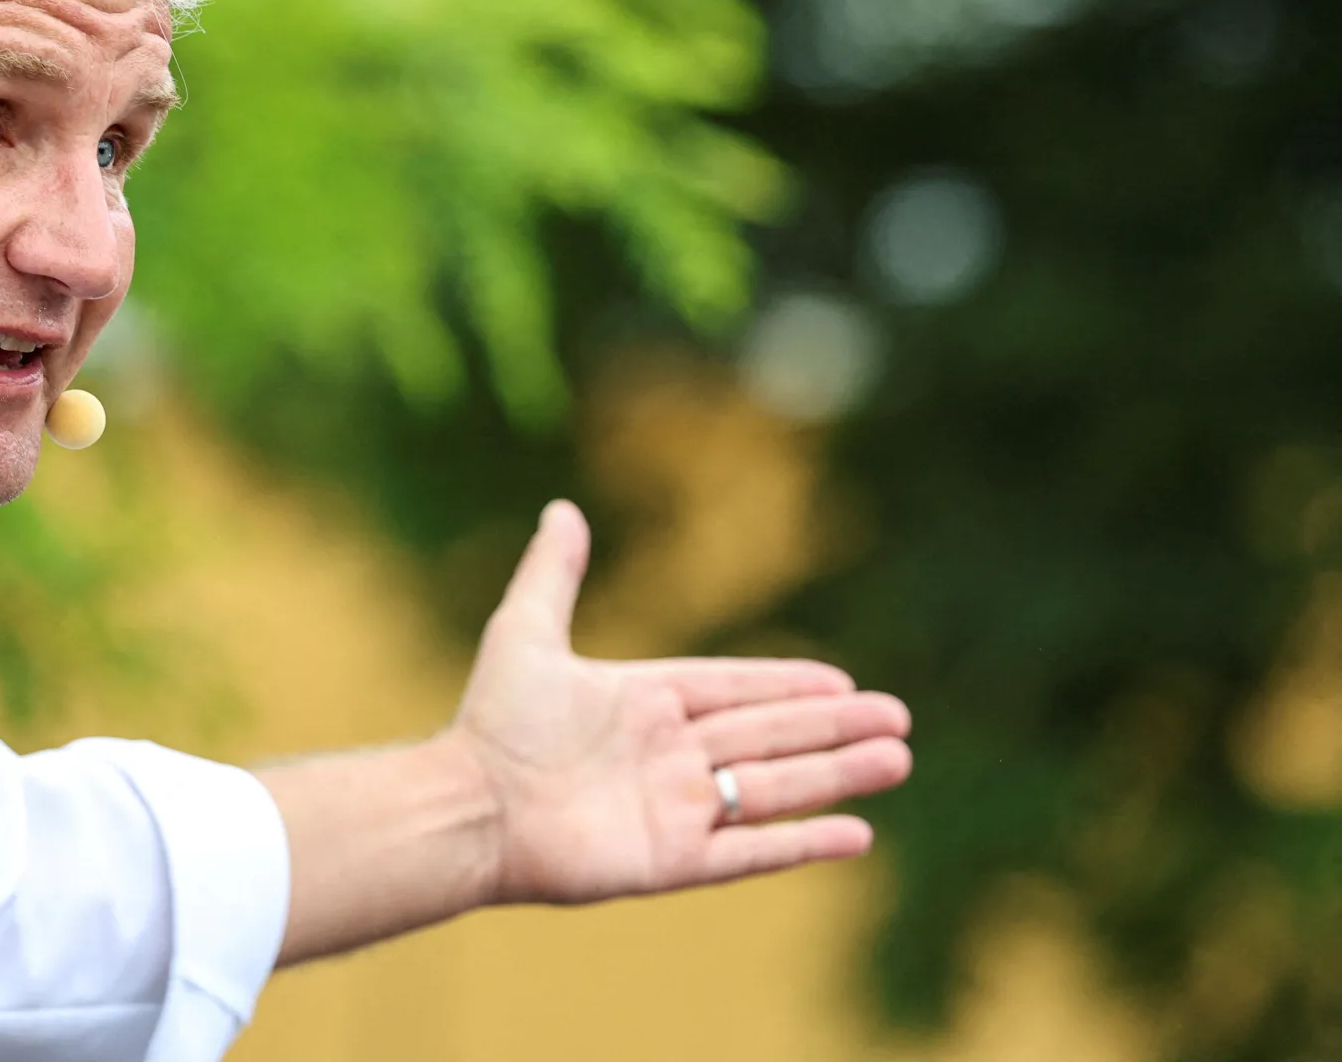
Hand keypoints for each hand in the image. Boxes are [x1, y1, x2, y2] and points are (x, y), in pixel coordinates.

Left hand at [452, 500, 911, 904]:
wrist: (469, 807)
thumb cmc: (492, 724)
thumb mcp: (524, 633)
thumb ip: (553, 573)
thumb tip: (563, 508)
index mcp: (646, 703)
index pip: (736, 691)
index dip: (789, 686)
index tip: (845, 682)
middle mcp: (669, 756)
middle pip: (770, 738)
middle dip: (834, 729)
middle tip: (900, 720)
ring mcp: (675, 809)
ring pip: (774, 790)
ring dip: (836, 776)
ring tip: (897, 761)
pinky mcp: (673, 860)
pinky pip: (750, 852)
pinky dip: (802, 843)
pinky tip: (856, 835)